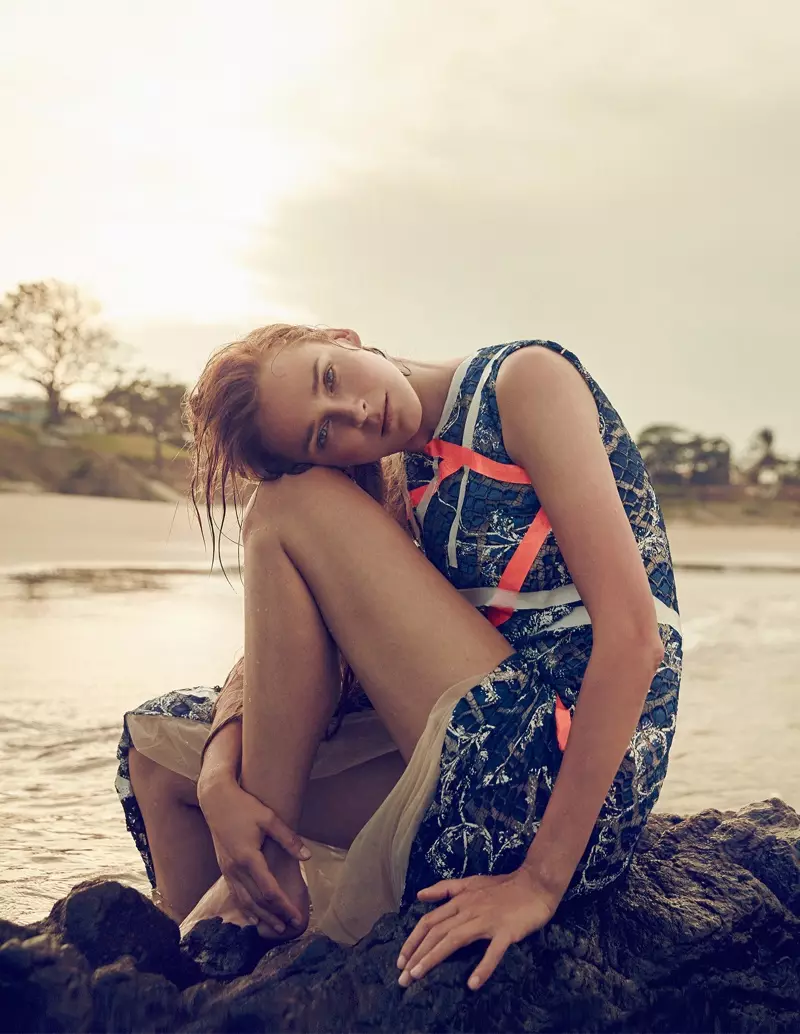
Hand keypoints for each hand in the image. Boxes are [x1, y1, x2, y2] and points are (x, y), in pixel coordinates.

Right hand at [199, 776, 310, 933]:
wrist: (215, 800)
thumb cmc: (244, 806)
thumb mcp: (269, 818)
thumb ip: (288, 838)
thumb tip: (307, 857)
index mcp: (248, 857)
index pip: (269, 890)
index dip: (284, 906)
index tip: (297, 917)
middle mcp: (235, 868)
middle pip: (257, 900)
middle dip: (275, 915)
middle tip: (291, 927)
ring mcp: (227, 870)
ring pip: (245, 901)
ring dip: (261, 916)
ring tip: (276, 928)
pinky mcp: (223, 868)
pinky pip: (235, 894)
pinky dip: (246, 908)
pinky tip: (254, 917)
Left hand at [396, 868, 560, 990]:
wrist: (535, 883)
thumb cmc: (503, 886)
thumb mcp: (471, 883)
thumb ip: (445, 889)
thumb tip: (420, 895)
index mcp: (460, 900)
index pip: (429, 921)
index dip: (413, 941)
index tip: (401, 961)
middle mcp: (469, 910)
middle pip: (437, 933)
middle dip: (417, 955)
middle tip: (403, 978)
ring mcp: (487, 920)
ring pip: (455, 939)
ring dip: (434, 958)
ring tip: (419, 976)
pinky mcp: (506, 931)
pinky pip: (493, 951)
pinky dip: (483, 967)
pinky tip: (473, 984)